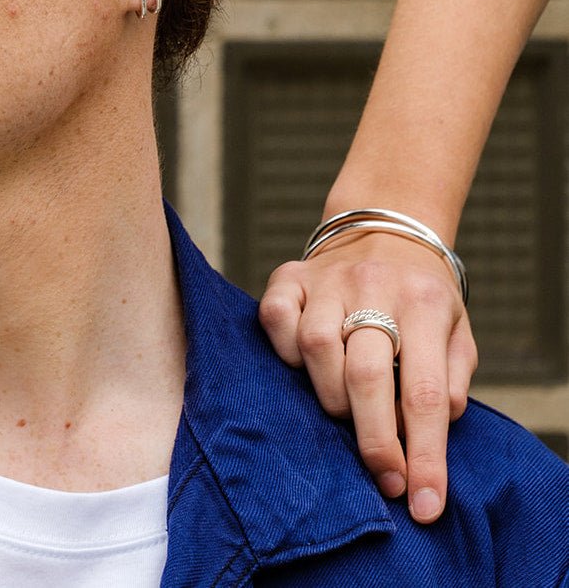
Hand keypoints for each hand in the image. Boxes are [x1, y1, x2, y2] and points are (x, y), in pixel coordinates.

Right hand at [258, 234, 476, 522]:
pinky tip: (302, 366)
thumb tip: (427, 427)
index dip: (424, 453)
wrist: (385, 229)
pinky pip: (274, 317)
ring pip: (316, 347)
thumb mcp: (456, 332)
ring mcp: (327, 279)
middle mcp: (374, 286)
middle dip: (374, 438)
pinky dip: (284, 349)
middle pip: (366, 373)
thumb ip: (449, 380)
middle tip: (384, 477)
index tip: (423, 501)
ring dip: (330, 396)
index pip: (425, 391)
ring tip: (344, 412)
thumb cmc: (422, 298)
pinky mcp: (290, 275)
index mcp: (425, 303)